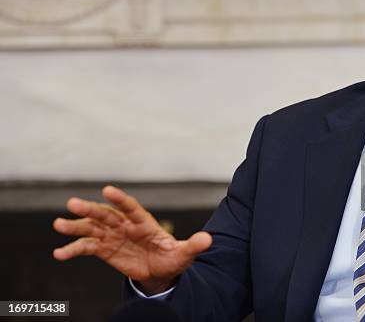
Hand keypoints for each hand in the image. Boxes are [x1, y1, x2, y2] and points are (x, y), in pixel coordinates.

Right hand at [53, 185, 211, 294]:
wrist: (160, 272)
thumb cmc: (172, 258)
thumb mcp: (184, 254)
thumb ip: (193, 246)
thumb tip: (208, 239)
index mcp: (144, 222)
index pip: (130, 208)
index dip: (119, 199)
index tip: (107, 190)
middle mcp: (125, 225)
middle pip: (106, 214)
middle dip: (90, 209)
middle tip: (72, 203)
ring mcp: (113, 236)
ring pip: (92, 228)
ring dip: (75, 226)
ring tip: (58, 224)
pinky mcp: (104, 250)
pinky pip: (86, 248)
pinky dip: (73, 249)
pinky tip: (59, 253)